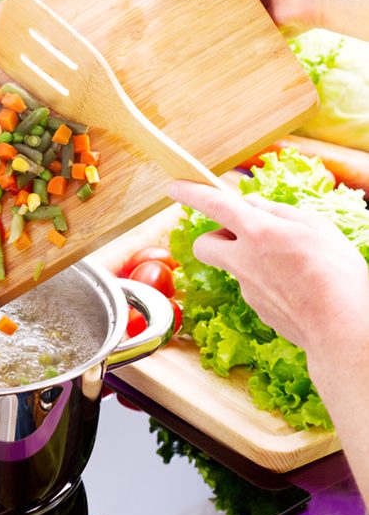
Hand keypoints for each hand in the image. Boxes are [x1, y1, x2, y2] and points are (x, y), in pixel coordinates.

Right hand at [156, 0, 368, 39]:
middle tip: (143, 26)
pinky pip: (221, 41)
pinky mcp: (245, 33)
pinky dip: (207, 47)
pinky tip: (188, 54)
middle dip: (168, 12)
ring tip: (159, 43)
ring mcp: (236, 11)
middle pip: (189, 1)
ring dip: (184, 32)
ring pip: (202, 24)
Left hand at [166, 180, 368, 358]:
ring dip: (249, 258)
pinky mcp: (256, 309)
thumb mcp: (314, 227)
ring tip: (290, 261)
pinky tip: (296, 284)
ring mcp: (246, 288)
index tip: (174, 187)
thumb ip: (277, 212)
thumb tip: (251, 204)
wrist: (340, 326)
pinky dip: (267, 281)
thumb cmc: (335, 272)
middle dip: (215, 236)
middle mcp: (242, 260)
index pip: (214, 205)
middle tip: (244, 233)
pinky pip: (254, 287)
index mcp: (257, 232)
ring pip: (233, 266)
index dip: (191, 193)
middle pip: (204, 244)